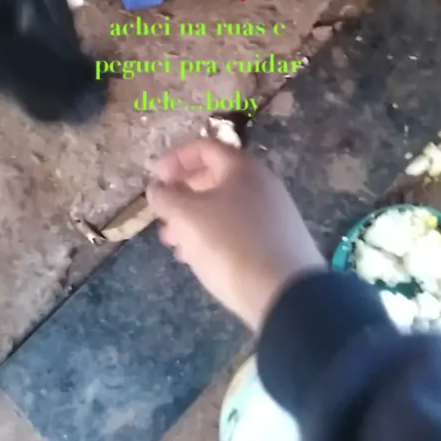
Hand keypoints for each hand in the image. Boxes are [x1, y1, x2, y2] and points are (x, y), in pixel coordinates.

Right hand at [147, 138, 325, 331]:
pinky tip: (198, 259)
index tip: (154, 179)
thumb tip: (157, 188)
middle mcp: (261, 183)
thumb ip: (166, 197)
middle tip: (162, 216)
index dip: (174, 159)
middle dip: (182, 195)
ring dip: (193, 220)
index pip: (204, 148)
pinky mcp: (277, 241)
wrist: (285, 293)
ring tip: (173, 243)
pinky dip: (213, 236)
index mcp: (242, 168)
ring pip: (223, 207)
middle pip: (214, 177)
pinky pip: (238, 228)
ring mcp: (273, 213)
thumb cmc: (230, 245)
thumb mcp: (188, 217)